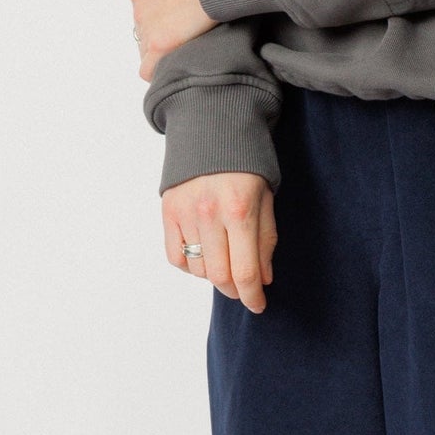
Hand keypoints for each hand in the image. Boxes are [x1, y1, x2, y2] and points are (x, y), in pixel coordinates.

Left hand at [129, 0, 214, 77]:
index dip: (160, 18)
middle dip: (160, 34)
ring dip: (161, 50)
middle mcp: (139, 3)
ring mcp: (146, 23)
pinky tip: (169, 74)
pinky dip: (156, 72)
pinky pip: (148, 69)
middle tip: (183, 37)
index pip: (144, 9)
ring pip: (145, 48)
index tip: (176, 23)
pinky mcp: (158, 42)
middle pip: (143, 29)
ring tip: (182, 52)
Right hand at [163, 172, 276, 312]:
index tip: (258, 305)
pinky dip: (190, 265)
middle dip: (235, 291)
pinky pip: (176, 257)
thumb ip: (265, 240)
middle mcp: (209, 214)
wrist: (212, 128)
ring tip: (225, 260)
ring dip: (214, 275)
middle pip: (219, 277)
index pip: (244, 271)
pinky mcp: (168, 211)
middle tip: (243, 289)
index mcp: (239, 210)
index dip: (252, 297)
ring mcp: (185, 213)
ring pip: (198, 270)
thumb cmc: (246, 166)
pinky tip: (203, 254)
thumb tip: (263, 280)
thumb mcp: (266, 199)